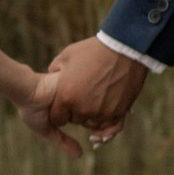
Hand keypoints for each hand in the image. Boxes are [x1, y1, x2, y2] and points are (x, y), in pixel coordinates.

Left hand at [36, 36, 151, 152]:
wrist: (122, 49)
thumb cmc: (92, 51)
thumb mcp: (66, 56)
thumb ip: (54, 70)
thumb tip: (51, 78)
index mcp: (66, 97)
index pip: (57, 119)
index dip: (60, 112)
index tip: (65, 103)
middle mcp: (83, 109)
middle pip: (75, 121)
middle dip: (76, 112)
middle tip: (83, 97)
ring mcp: (101, 113)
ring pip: (92, 124)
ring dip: (92, 116)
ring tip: (96, 100)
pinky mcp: (118, 113)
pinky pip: (109, 125)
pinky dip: (106, 118)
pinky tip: (106, 107)